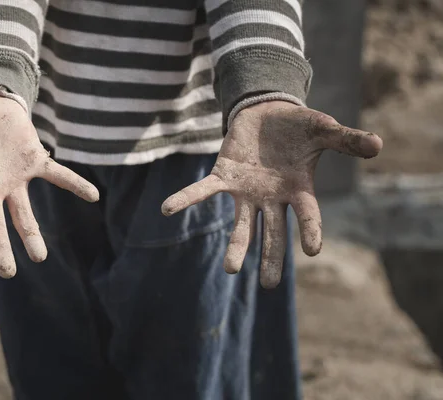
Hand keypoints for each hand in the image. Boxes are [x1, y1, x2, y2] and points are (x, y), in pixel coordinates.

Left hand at [162, 101, 381, 288]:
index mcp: (299, 190)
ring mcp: (246, 191)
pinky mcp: (224, 177)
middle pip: (273, 232)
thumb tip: (379, 144)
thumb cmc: (298, 127)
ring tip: (232, 270)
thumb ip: (347, 140)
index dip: (310, 231)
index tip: (312, 250)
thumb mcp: (324, 130)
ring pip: (241, 224)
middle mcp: (272, 198)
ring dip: (237, 245)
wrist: (267, 114)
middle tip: (270, 285)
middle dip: (271, 257)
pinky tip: (167, 209)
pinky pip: (203, 190)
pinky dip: (185, 199)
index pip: (308, 216)